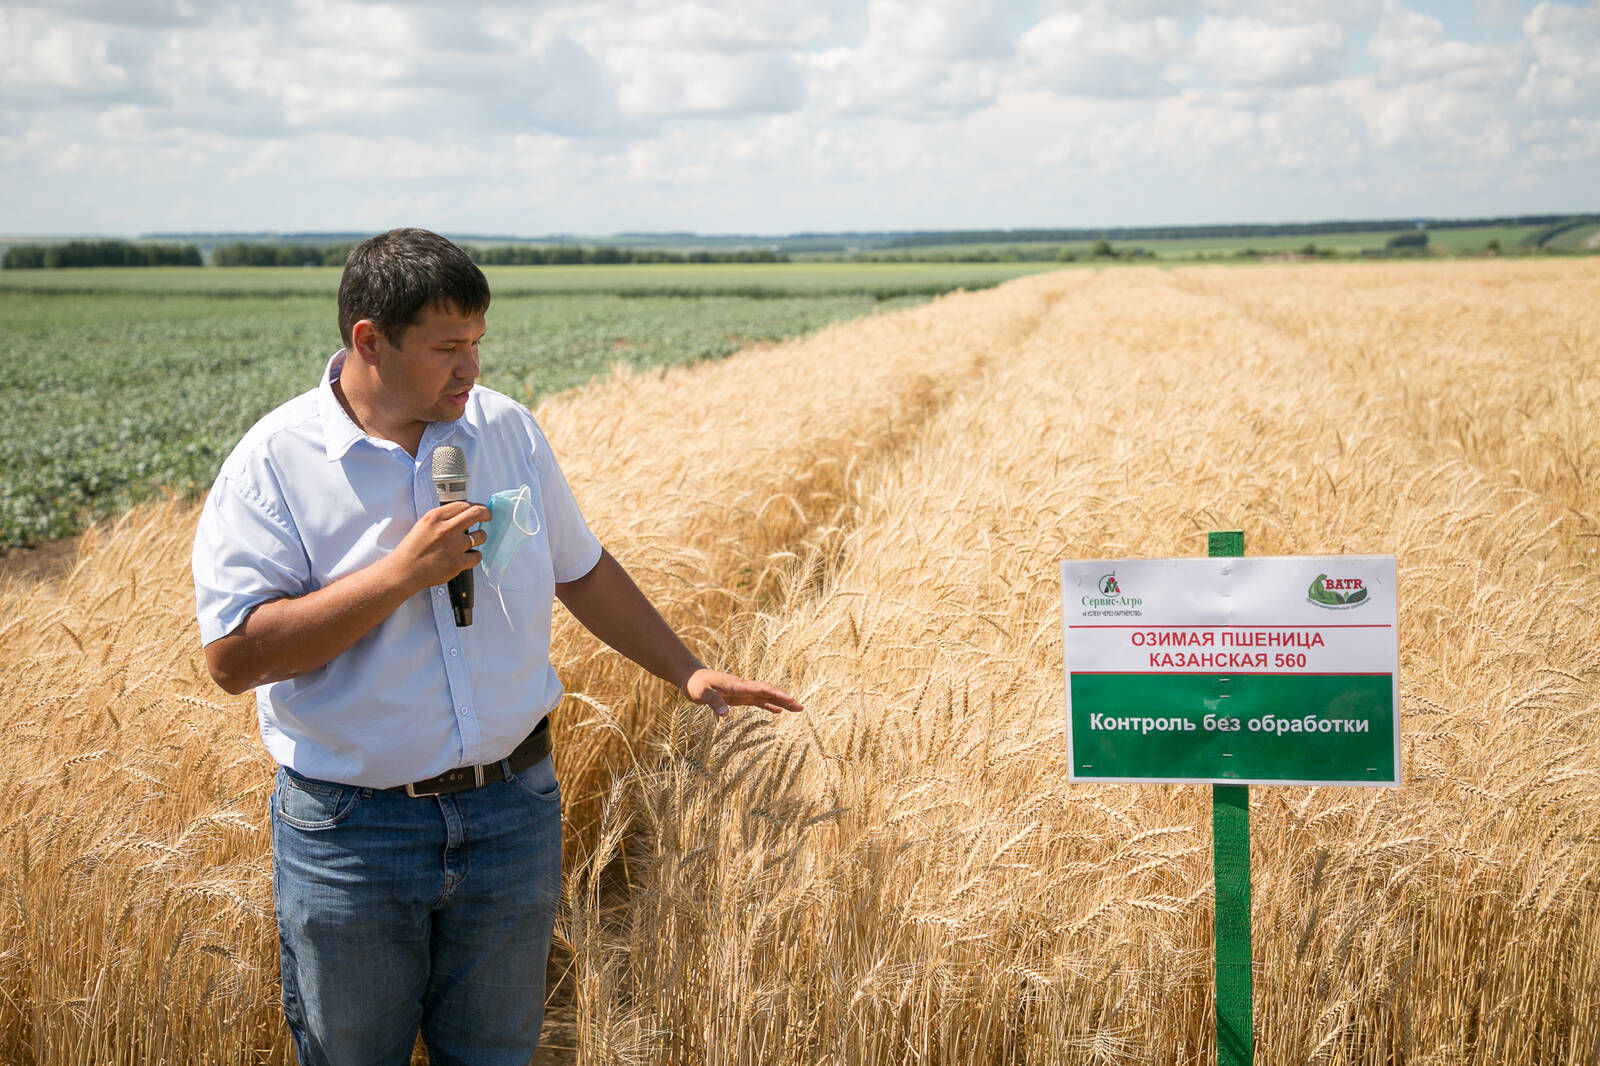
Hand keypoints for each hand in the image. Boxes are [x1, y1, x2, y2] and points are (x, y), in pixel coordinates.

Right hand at [392, 501, 491, 592]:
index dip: (474, 506)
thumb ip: (441, 519)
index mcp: (435, 517)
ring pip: (481, 536)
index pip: (463, 504)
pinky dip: (474, 556)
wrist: (404, 571)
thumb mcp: (423, 525)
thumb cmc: (412, 549)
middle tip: (487, 517)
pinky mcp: (457, 562)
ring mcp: (453, 546)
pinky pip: (477, 556)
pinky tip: (467, 556)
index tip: (477, 510)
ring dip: (480, 538)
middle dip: (486, 514)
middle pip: (477, 513)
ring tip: (473, 541)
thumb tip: (462, 514)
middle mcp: (446, 529)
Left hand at [685, 668, 804, 717]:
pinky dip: (769, 705)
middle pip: (769, 692)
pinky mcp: (738, 697)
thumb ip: (714, 703)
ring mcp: (743, 692)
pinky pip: (757, 701)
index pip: (763, 690)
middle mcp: (744, 688)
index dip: (777, 695)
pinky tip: (778, 711)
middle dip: (785, 699)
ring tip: (796, 709)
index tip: (790, 701)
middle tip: (801, 708)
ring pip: (766, 696)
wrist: (692, 677)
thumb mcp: (702, 694)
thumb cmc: (696, 684)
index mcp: (738, 686)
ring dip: (781, 702)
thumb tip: (726, 715)